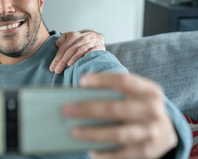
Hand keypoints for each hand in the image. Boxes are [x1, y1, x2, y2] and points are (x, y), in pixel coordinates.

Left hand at [50, 31, 104, 73]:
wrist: (95, 37)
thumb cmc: (79, 40)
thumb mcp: (69, 37)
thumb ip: (61, 40)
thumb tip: (57, 46)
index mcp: (72, 36)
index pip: (63, 48)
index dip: (57, 58)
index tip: (52, 68)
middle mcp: (81, 39)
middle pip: (70, 50)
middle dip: (63, 61)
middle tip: (57, 70)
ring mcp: (90, 43)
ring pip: (80, 50)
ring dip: (74, 58)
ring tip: (68, 65)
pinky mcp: (98, 47)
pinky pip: (92, 50)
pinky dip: (88, 54)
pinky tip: (84, 59)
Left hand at [62, 73, 177, 158]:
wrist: (165, 130)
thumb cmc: (138, 106)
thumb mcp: (134, 94)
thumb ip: (114, 90)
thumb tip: (80, 93)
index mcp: (150, 91)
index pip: (124, 81)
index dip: (102, 80)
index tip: (81, 81)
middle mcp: (153, 111)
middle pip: (115, 109)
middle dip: (88, 109)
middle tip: (67, 109)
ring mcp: (151, 133)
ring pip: (118, 134)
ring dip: (93, 134)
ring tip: (73, 132)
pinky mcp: (147, 152)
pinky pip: (121, 154)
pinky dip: (104, 154)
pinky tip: (90, 150)